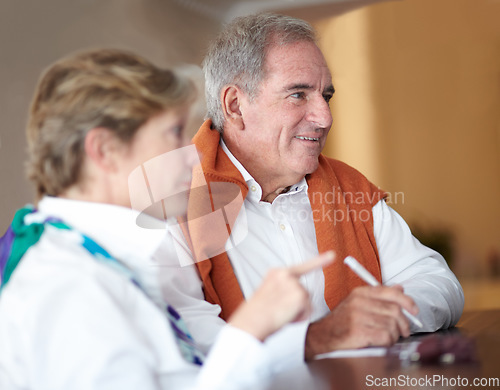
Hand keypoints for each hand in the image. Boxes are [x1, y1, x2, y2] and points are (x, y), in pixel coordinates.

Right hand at [229, 251, 334, 341]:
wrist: (251, 322)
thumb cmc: (255, 313)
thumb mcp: (267, 294)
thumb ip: (282, 291)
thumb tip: (299, 299)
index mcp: (275, 273)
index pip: (301, 267)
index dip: (320, 261)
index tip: (332, 255)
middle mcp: (285, 275)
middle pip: (304, 291)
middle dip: (296, 304)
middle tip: (278, 310)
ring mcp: (293, 284)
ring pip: (306, 302)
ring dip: (296, 311)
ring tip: (279, 313)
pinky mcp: (300, 296)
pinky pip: (307, 311)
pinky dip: (299, 318)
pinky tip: (285, 316)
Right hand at [304, 285, 418, 359]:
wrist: (322, 336)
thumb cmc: (342, 322)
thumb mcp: (358, 303)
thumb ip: (380, 296)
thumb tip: (400, 288)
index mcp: (360, 293)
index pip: (391, 292)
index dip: (407, 301)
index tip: (414, 310)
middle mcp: (359, 302)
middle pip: (395, 310)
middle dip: (403, 324)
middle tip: (402, 331)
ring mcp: (357, 316)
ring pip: (392, 325)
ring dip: (393, 335)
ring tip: (386, 337)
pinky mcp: (358, 331)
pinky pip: (385, 337)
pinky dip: (387, 342)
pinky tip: (379, 342)